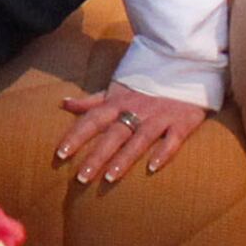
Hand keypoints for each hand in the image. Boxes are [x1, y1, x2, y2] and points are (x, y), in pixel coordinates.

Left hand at [54, 83, 206, 187]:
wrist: (185, 68)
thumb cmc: (146, 85)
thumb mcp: (117, 90)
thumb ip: (92, 101)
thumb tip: (64, 103)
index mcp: (118, 102)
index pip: (92, 119)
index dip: (76, 135)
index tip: (60, 154)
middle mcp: (136, 110)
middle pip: (113, 134)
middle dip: (97, 156)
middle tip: (82, 178)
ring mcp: (159, 116)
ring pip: (140, 139)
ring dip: (125, 158)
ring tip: (110, 178)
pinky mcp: (182, 121)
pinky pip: (173, 139)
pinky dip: (164, 152)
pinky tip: (153, 168)